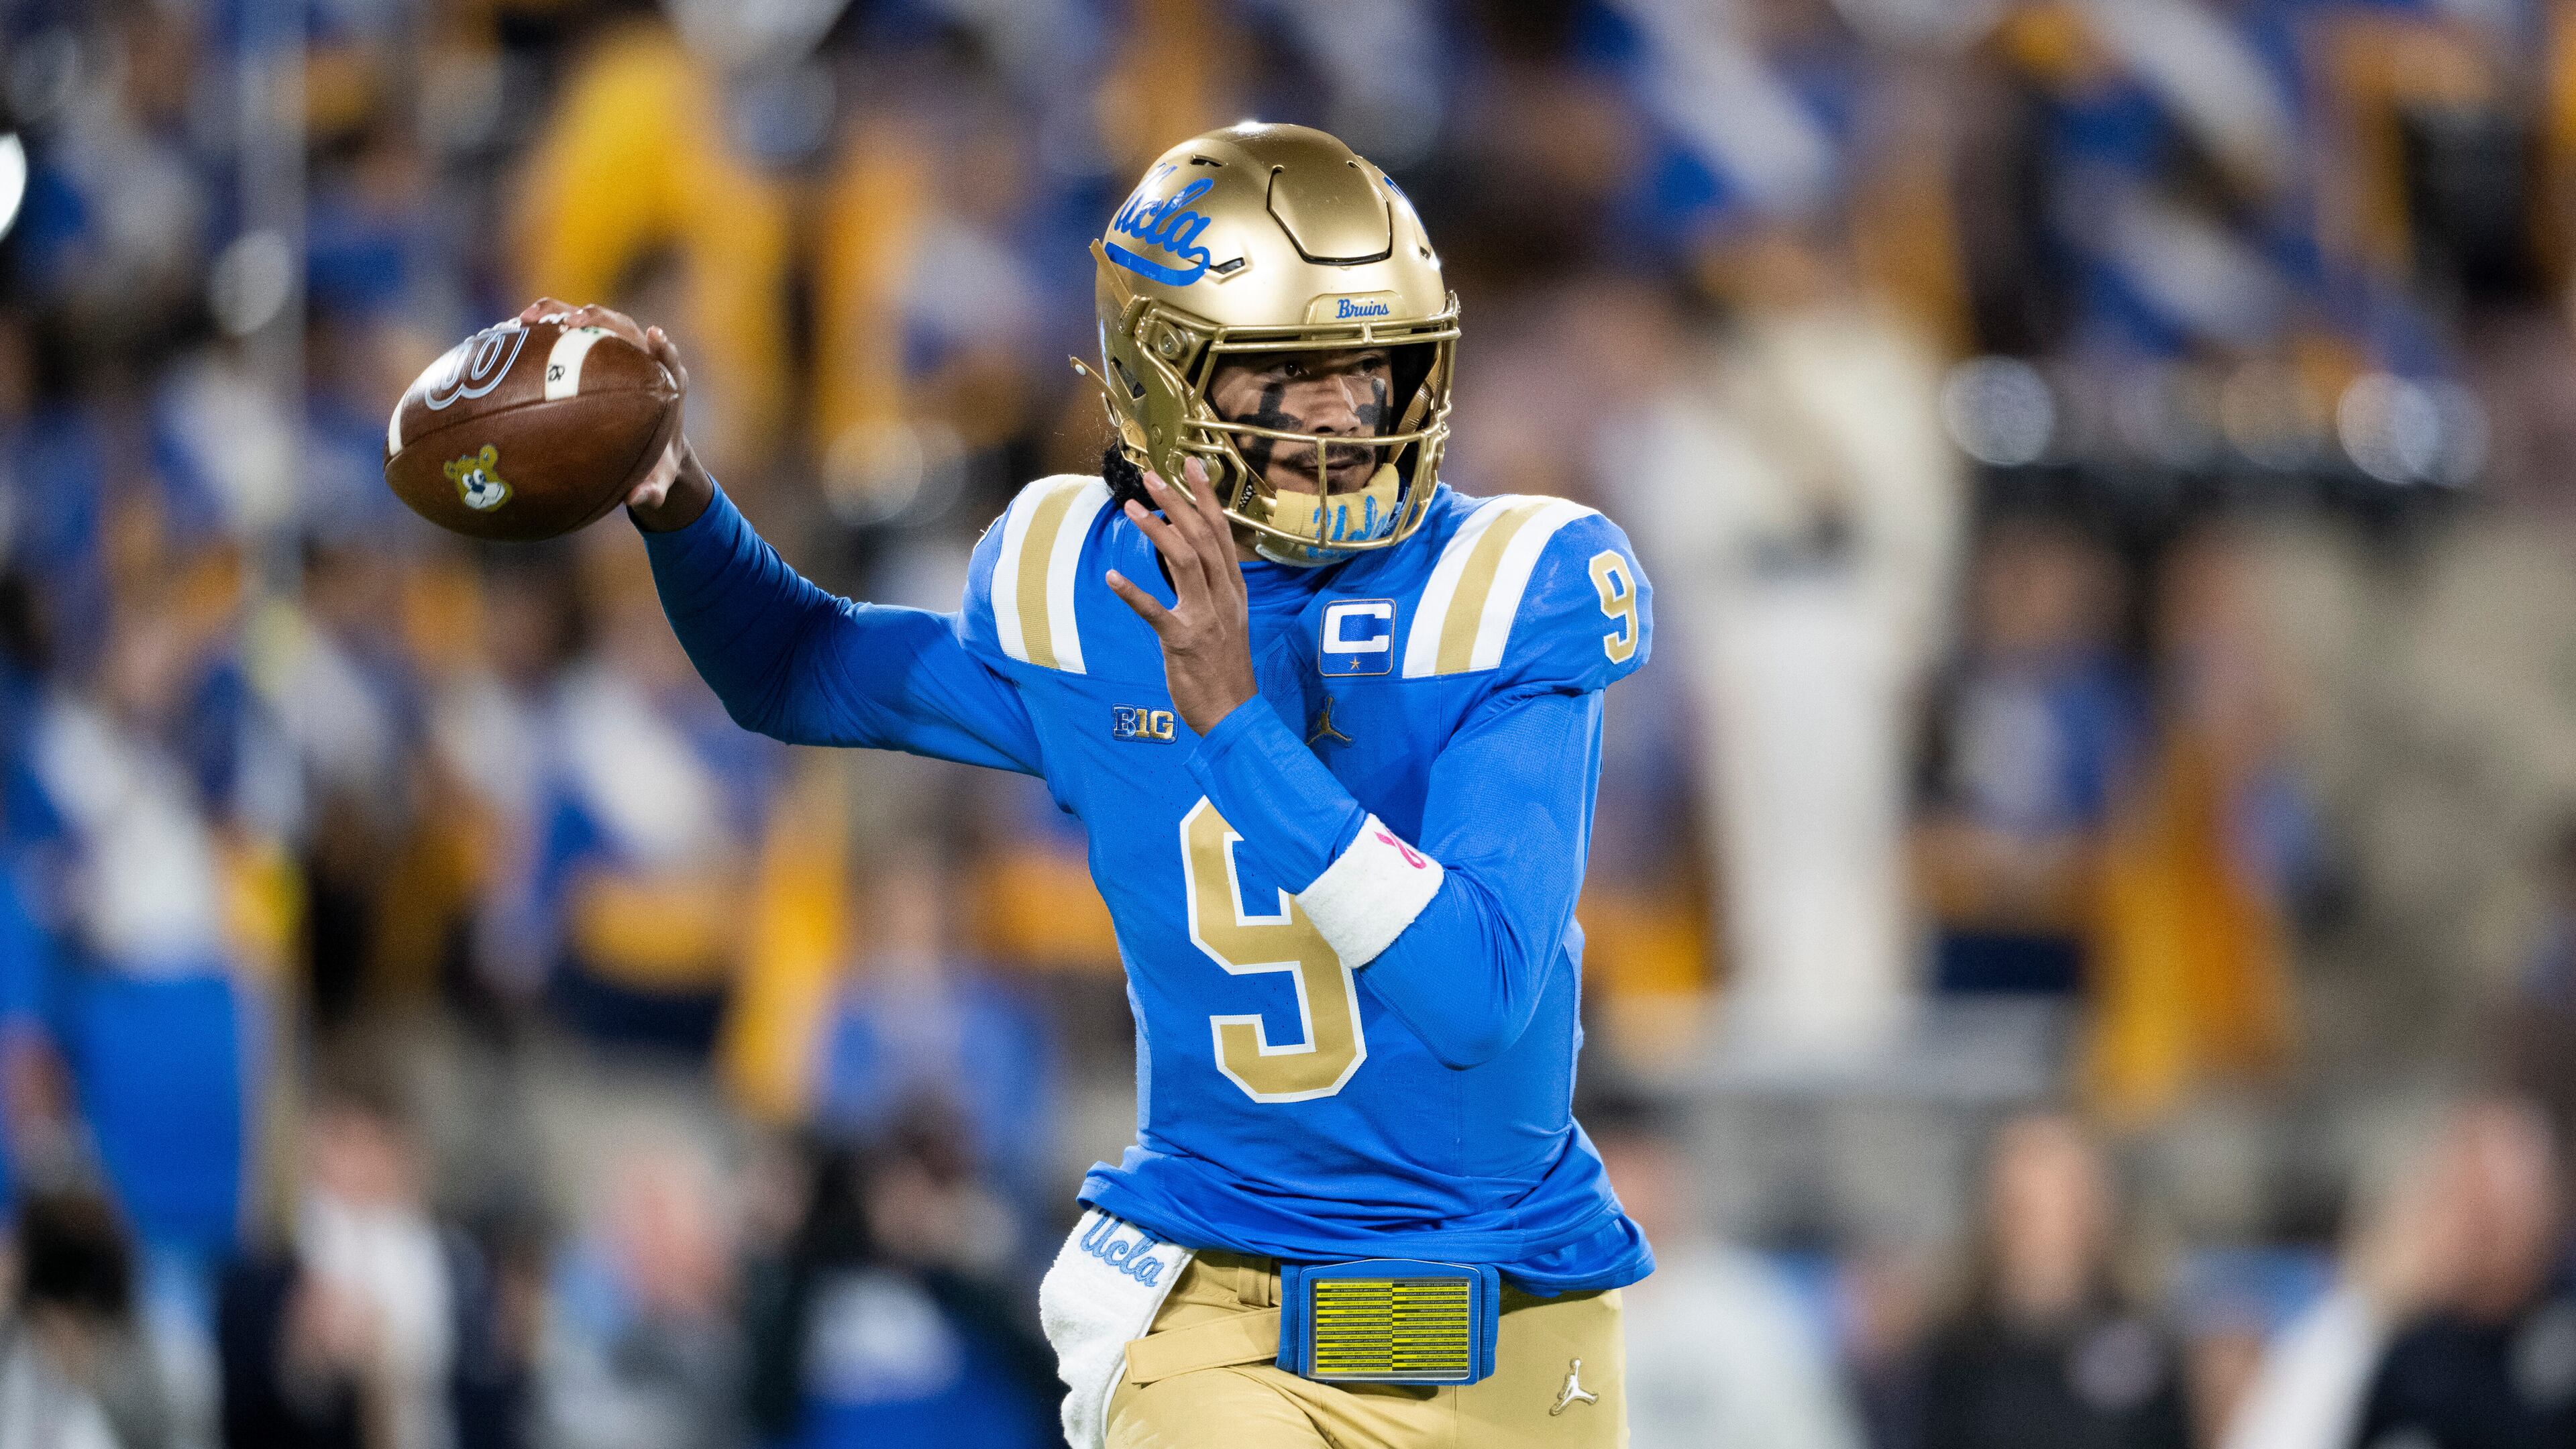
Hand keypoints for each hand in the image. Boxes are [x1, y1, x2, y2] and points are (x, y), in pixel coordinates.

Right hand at [515, 297, 710, 530]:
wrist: (650, 445)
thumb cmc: (656, 460)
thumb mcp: (658, 479)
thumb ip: (653, 490)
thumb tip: (637, 500)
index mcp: (666, 385)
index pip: (668, 360)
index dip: (661, 347)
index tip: (653, 336)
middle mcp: (642, 358)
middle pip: (623, 328)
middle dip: (597, 320)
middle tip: (569, 324)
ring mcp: (616, 348)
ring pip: (590, 320)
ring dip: (560, 313)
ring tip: (526, 319)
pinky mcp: (592, 348)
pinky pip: (565, 332)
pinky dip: (541, 327)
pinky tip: (509, 332)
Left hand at [1106, 458, 1259, 735]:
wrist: (1235, 714)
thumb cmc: (1225, 668)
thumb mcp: (1226, 620)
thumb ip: (1209, 587)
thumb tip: (1183, 554)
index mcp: (1234, 590)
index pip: (1221, 533)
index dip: (1206, 497)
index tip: (1191, 465)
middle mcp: (1224, 598)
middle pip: (1203, 538)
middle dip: (1178, 502)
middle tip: (1151, 475)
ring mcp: (1206, 618)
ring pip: (1186, 561)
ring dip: (1158, 530)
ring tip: (1133, 507)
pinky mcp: (1183, 642)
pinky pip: (1155, 611)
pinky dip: (1133, 592)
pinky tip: (1111, 577)